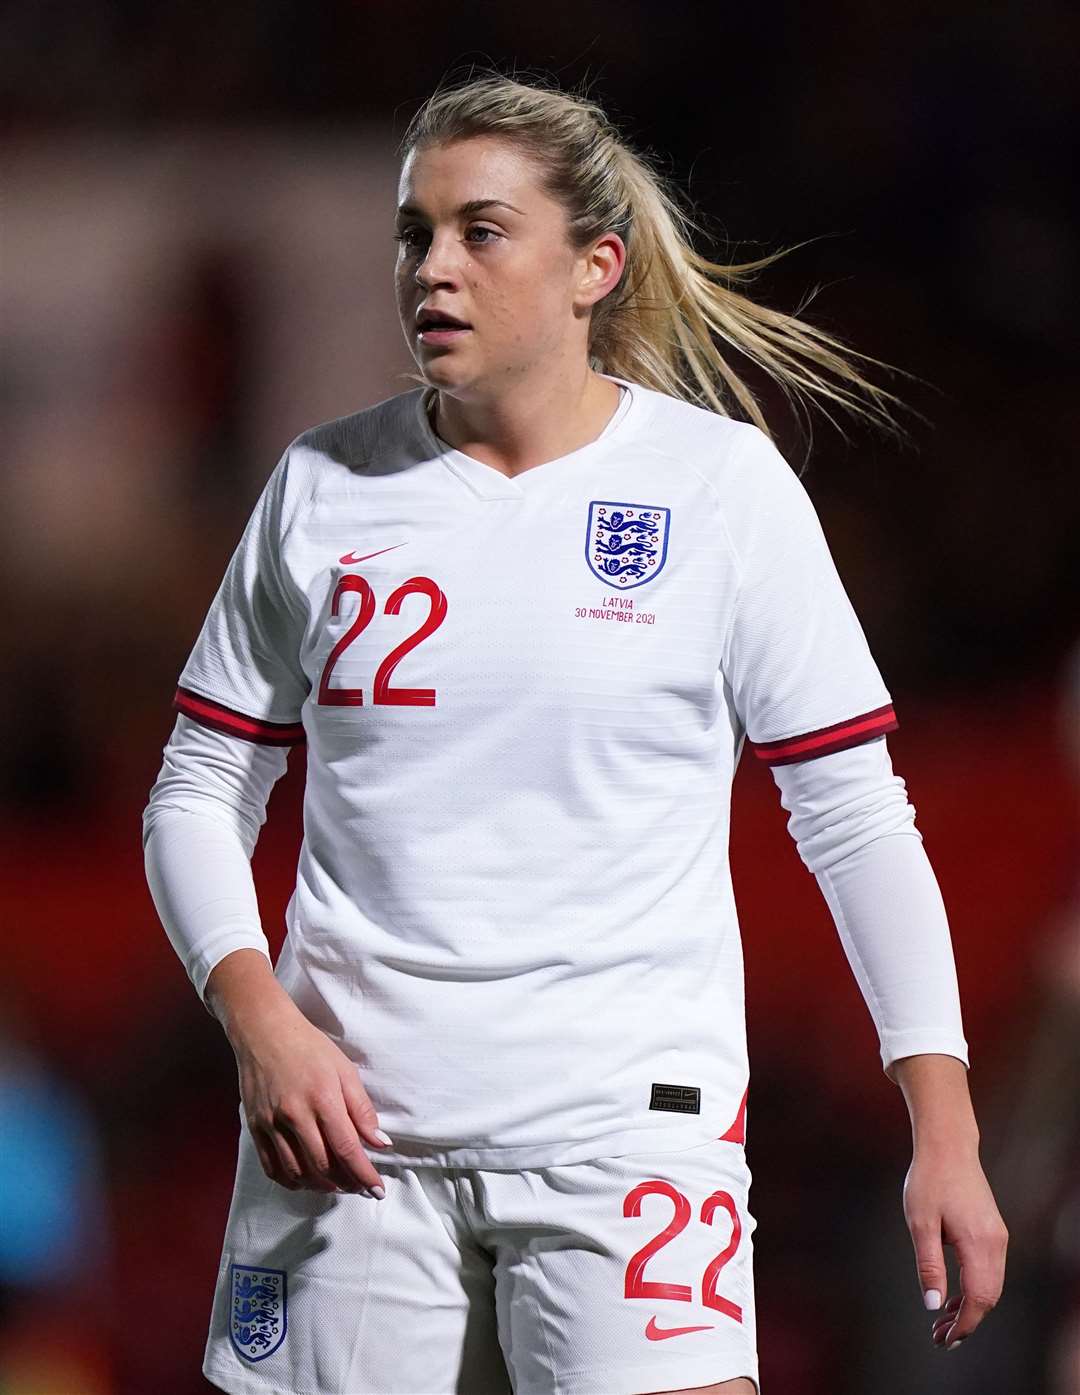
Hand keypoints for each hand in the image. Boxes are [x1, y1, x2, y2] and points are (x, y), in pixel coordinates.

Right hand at [231, 999, 391, 1196]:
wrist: (264, 1031)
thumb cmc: (309, 1047)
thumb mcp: (344, 1070)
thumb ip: (362, 1109)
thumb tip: (380, 1143)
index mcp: (323, 1098)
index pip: (347, 1148)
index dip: (364, 1174)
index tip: (377, 1190)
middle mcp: (295, 1115)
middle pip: (323, 1166)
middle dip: (346, 1184)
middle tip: (359, 1187)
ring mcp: (271, 1124)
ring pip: (297, 1172)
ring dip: (321, 1186)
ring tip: (337, 1185)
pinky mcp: (255, 1127)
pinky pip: (272, 1168)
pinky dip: (292, 1181)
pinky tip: (307, 1180)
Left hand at [902, 1143, 1007, 1350]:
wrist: (948, 1145)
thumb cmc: (930, 1180)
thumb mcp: (920, 1223)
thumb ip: (929, 1266)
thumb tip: (932, 1305)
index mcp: (979, 1243)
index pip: (978, 1298)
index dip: (964, 1324)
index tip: (945, 1339)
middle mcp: (996, 1243)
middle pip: (989, 1297)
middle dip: (967, 1321)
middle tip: (940, 1336)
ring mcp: (998, 1236)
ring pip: (992, 1285)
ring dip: (971, 1306)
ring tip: (943, 1320)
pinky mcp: (993, 1230)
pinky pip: (990, 1270)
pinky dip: (975, 1288)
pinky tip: (954, 1294)